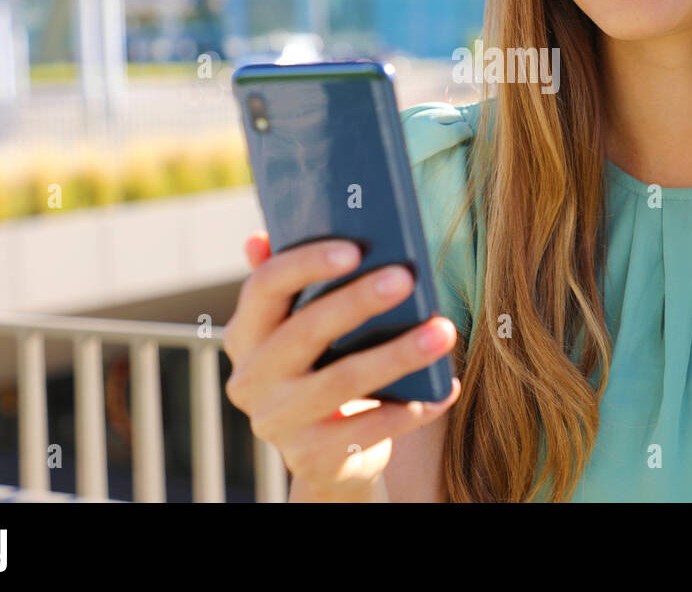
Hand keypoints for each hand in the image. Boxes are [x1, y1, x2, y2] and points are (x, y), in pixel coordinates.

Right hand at [223, 233, 460, 500]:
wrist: (326, 455)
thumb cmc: (321, 369)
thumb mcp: (300, 328)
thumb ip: (289, 284)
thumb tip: (261, 235)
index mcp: (245, 334)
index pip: (264, 287)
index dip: (306, 263)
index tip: (355, 247)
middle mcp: (251, 379)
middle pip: (307, 330)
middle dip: (359, 300)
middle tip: (408, 278)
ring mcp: (277, 422)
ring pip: (344, 380)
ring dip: (399, 353)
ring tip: (444, 331)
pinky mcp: (311, 458)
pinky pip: (370, 428)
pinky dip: (412, 408)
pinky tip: (445, 388)